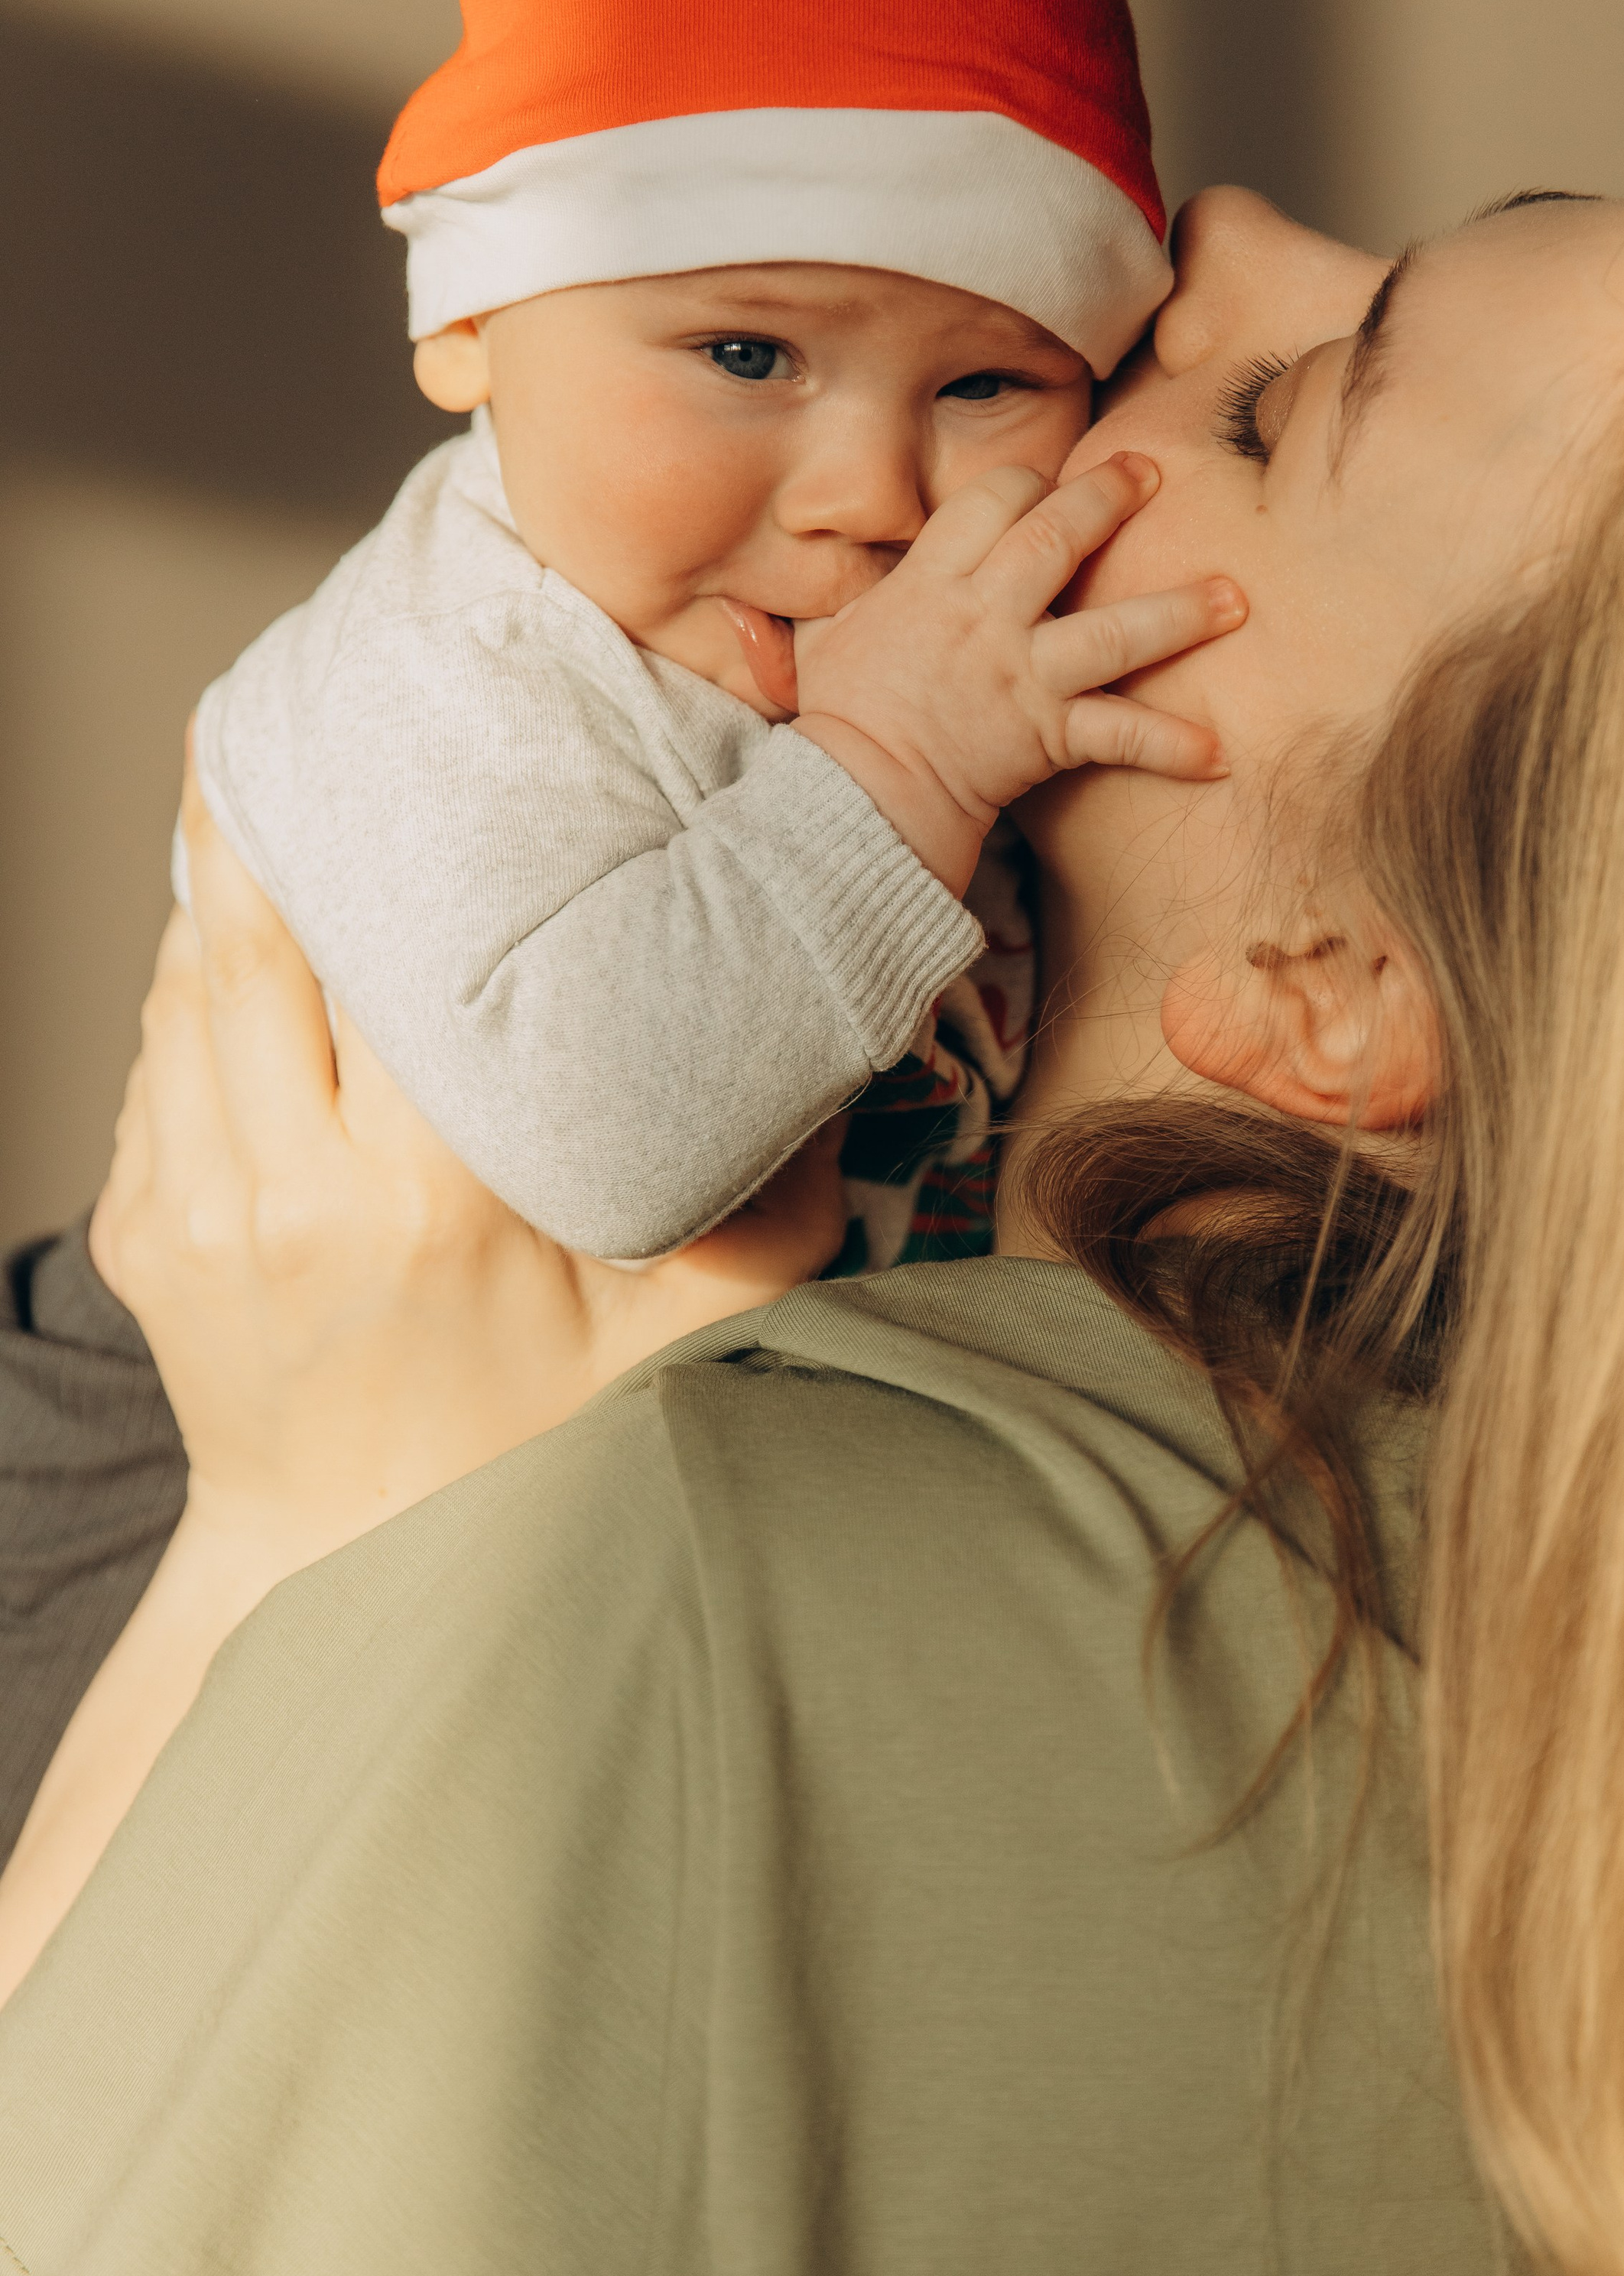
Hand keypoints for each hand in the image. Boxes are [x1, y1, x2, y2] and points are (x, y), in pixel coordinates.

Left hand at [92, 766, 844, 1583]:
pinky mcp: (143, 1232)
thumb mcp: (689, 1347)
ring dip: (222, 885)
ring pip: (184, 987)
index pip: (389, 965)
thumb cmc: (536, 1462)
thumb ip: (769, 1200)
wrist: (350, 1577)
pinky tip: (245, 931)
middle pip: (250, 941)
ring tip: (268, 782)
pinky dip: (195, 981)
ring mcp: (195, 1213)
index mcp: (432, 1203)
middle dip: (265, 808)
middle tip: (295, 697)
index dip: (387, 838)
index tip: (409, 739)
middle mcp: (289, 1193)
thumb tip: (828, 1043)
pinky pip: (155, 1058)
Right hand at [790, 453, 1241, 893]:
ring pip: (1115, 630)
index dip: (1026, 483)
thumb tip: (835, 560)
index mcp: (933, 582)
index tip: (1049, 482)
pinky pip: (1121, 736)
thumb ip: (845, 591)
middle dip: (1109, 496)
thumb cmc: (843, 718)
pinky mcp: (1048, 733)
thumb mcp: (829, 635)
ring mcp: (1023, 674)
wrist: (854, 798)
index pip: (991, 501)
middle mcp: (986, 616)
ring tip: (1235, 598)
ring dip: (1181, 612)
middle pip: (1058, 537)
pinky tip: (1217, 752)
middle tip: (1153, 472)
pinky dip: (1170, 745)